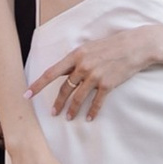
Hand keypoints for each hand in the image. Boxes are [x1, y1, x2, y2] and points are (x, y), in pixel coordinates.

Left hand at [44, 17, 162, 115]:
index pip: (51, 72)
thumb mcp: (89, 48)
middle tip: (52, 113)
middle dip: (57, 103)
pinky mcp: (108, 84)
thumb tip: (63, 73)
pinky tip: (89, 118)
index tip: (27, 94)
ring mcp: (95, 76)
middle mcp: (83, 66)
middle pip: (64, 89)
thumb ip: (76, 60)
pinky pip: (96, 102)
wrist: (135, 46)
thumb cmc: (111, 45)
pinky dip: (92, 112)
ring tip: (68, 118)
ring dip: (72, 110)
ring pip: (78, 98)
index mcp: (76, 55)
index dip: (38, 85)